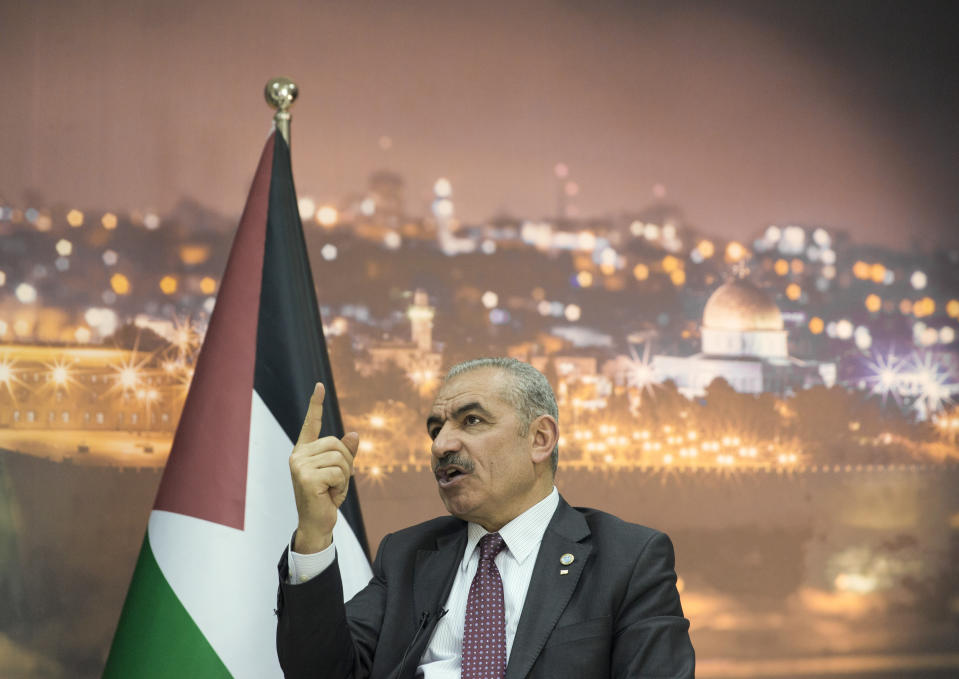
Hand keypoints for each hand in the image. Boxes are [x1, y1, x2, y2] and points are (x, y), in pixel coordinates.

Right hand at [289, 383, 359, 553]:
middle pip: (337, 444)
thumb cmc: (326, 497)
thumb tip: (354, 434)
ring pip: (340, 458)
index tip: (319, 386)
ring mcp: (300, 466)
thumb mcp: (339, 472)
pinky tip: (330, 495)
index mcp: (304, 451)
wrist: (316, 524)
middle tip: (336, 483)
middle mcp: (298, 455)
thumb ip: (345, 453)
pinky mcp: (306, 478)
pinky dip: (342, 486)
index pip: (311, 424)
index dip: (316, 404)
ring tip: (333, 490)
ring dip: (345, 477)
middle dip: (346, 464)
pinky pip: (339, 472)